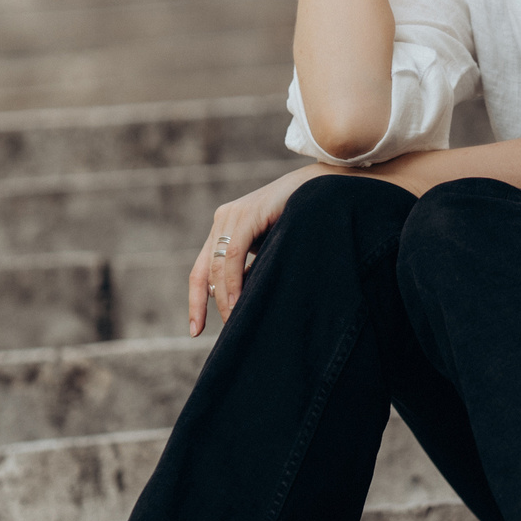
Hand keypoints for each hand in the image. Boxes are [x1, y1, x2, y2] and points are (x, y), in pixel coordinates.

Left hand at [189, 164, 331, 335]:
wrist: (326, 187)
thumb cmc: (302, 219)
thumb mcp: (271, 248)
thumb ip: (254, 267)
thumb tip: (238, 299)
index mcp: (225, 228)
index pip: (201, 271)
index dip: (196, 301)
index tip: (195, 330)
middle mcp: (223, 219)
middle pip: (202, 270)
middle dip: (201, 304)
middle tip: (207, 334)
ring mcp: (233, 214)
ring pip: (217, 264)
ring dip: (223, 296)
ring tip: (232, 321)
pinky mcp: (248, 212)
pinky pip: (233, 253)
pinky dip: (233, 280)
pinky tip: (237, 300)